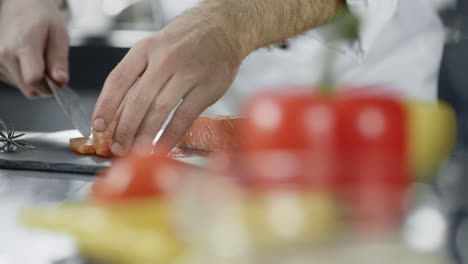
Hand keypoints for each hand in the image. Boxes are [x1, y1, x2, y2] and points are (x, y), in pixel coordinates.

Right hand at [0, 0, 68, 97]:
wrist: (21, 7)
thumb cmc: (42, 19)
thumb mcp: (59, 36)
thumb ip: (59, 61)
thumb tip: (61, 81)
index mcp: (22, 44)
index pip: (33, 80)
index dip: (50, 85)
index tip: (58, 78)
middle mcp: (3, 54)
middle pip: (29, 88)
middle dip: (45, 85)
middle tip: (51, 68)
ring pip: (23, 88)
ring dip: (35, 81)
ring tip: (37, 59)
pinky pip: (15, 83)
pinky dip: (25, 78)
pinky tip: (27, 62)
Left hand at [92, 14, 242, 155]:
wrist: (222, 28)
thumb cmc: (184, 43)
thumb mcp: (156, 49)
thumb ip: (138, 77)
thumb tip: (116, 114)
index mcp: (146, 49)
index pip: (118, 80)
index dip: (105, 106)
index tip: (98, 126)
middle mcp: (165, 59)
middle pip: (138, 99)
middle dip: (125, 127)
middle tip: (117, 147)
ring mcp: (188, 73)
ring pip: (160, 109)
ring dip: (145, 134)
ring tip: (136, 150)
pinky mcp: (207, 88)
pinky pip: (184, 116)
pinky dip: (171, 134)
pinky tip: (162, 145)